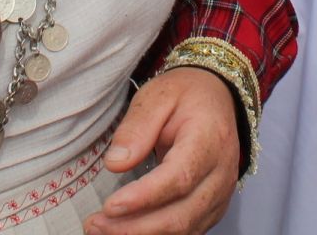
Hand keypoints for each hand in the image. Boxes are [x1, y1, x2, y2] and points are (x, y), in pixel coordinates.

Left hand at [85, 68, 239, 234]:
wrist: (217, 98)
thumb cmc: (186, 96)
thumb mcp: (158, 95)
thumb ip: (137, 126)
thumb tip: (115, 164)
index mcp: (210, 139)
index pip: (179, 177)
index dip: (144, 197)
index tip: (110, 206)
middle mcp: (221, 173)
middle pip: (181, 214)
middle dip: (135, 227)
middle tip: (95, 224)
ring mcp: (220, 194)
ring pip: (184, 229)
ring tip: (102, 230)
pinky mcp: (213, 208)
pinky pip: (187, 231)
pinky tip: (128, 230)